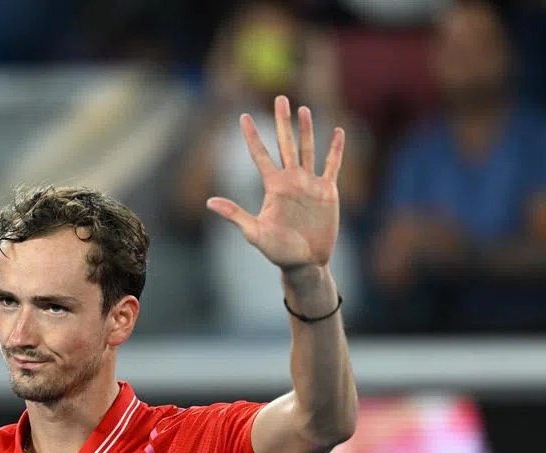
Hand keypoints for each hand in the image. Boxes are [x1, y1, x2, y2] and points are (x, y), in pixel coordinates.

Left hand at [206, 95, 344, 271]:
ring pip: (307, 149)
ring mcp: (309, 184)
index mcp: (272, 186)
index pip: (260, 155)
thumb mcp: (254, 233)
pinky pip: (332, 165)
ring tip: (304, 108)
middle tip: (279, 97)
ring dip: (307, 129)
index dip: (252, 136)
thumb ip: (235, 215)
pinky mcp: (327, 191)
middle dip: (282, 121)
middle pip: (284, 144)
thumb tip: (208, 203)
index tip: (243, 116)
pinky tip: (337, 131)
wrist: (305, 262)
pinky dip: (336, 149)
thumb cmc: (278, 251)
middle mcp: (290, 180)